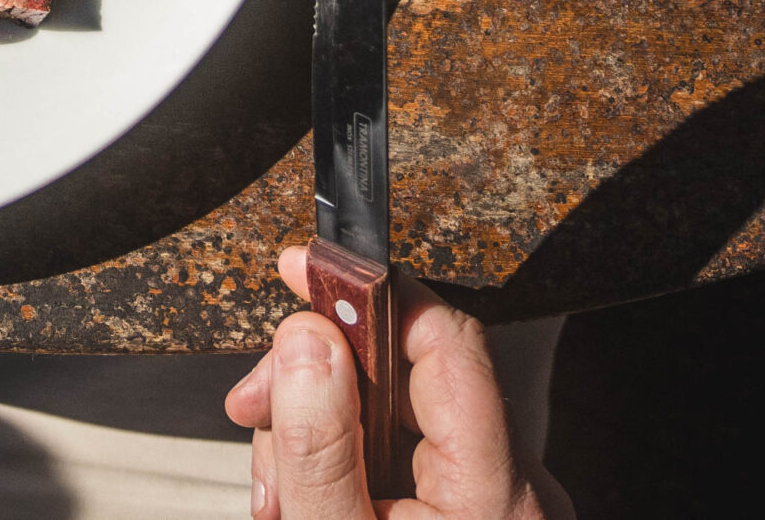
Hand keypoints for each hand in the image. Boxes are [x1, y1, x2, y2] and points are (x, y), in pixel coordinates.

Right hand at [225, 248, 572, 519]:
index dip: (369, 291)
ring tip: (278, 490)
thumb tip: (307, 338)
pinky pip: (398, 460)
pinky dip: (341, 465)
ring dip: (316, 432)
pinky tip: (304, 498)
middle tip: (255, 406)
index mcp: (493, 492)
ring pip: (390, 418)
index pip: (445, 340)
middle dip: (314, 382)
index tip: (304, 270)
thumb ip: (319, 446)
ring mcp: (491, 505)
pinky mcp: (468, 518)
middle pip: (404, 377)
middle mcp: (510, 489)